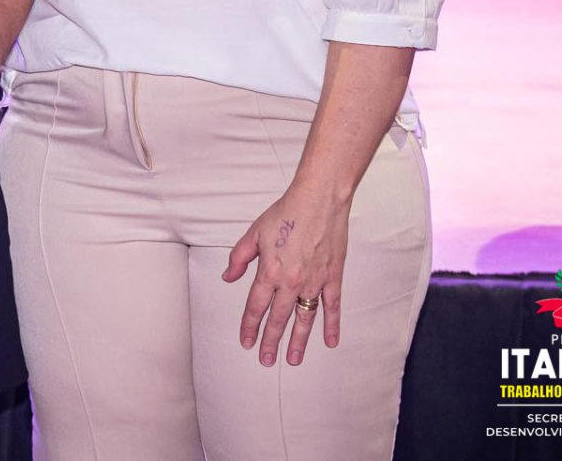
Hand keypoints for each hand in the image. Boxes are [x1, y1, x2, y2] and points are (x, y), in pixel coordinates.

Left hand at [222, 186, 349, 365]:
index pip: (256, 306)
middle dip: (271, 341)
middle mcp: (292, 282)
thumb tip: (228, 277)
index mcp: (270, 271)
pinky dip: (331, 325)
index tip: (247, 341)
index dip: (249, 326)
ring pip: (305, 318)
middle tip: (266, 359)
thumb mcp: (253, 233)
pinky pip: (332, 307)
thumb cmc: (286, 213)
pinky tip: (329, 341)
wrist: (318, 201)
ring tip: (294, 359)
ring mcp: (314, 282)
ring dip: (299, 341)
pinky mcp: (332, 277)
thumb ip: (239, 258)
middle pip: (279, 318)